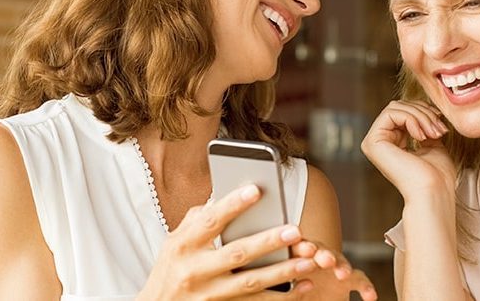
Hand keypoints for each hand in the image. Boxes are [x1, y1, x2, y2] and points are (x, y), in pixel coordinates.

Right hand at [137, 184, 321, 299]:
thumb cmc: (171, 268)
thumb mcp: (175, 241)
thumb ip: (199, 218)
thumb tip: (225, 193)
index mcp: (183, 245)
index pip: (210, 222)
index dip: (232, 205)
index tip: (256, 190)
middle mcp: (195, 270)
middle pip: (236, 253)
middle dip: (267, 242)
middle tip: (295, 231)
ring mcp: (210, 293)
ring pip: (251, 282)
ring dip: (283, 272)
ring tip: (309, 261)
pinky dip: (282, 297)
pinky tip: (303, 286)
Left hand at [291, 240, 377, 299]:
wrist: (315, 299)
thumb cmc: (302, 296)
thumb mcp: (293, 295)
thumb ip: (292, 292)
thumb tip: (292, 288)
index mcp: (297, 261)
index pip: (299, 249)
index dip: (303, 247)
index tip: (308, 250)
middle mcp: (317, 261)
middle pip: (322, 251)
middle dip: (325, 254)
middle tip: (327, 261)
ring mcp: (334, 269)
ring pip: (341, 262)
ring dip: (343, 266)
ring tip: (343, 275)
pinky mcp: (350, 281)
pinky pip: (360, 280)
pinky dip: (366, 287)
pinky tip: (370, 297)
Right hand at [361, 100, 457, 197]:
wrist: (434, 191)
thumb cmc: (437, 175)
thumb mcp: (432, 143)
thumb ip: (425, 127)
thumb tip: (426, 111)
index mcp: (391, 144)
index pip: (403, 111)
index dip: (424, 112)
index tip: (442, 126)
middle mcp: (379, 143)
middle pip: (398, 106)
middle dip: (423, 112)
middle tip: (439, 129)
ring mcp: (373, 142)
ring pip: (396, 107)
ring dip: (420, 116)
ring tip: (434, 133)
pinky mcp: (372, 142)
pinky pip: (391, 113)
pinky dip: (411, 119)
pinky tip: (421, 136)